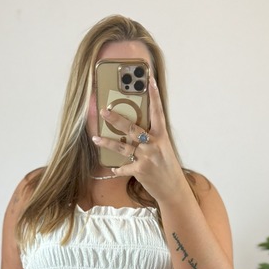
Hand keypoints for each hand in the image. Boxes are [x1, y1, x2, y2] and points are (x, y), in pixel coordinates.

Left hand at [91, 78, 188, 202]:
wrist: (173, 189)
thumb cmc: (167, 167)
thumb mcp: (164, 148)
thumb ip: (151, 138)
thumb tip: (134, 129)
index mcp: (161, 136)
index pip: (157, 111)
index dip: (154, 95)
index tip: (149, 79)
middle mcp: (153, 144)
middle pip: (132, 128)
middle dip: (116, 119)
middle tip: (104, 111)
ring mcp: (146, 158)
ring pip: (122, 147)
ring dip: (107, 142)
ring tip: (95, 138)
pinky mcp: (140, 171)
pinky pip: (124, 167)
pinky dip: (118, 168)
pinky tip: (113, 168)